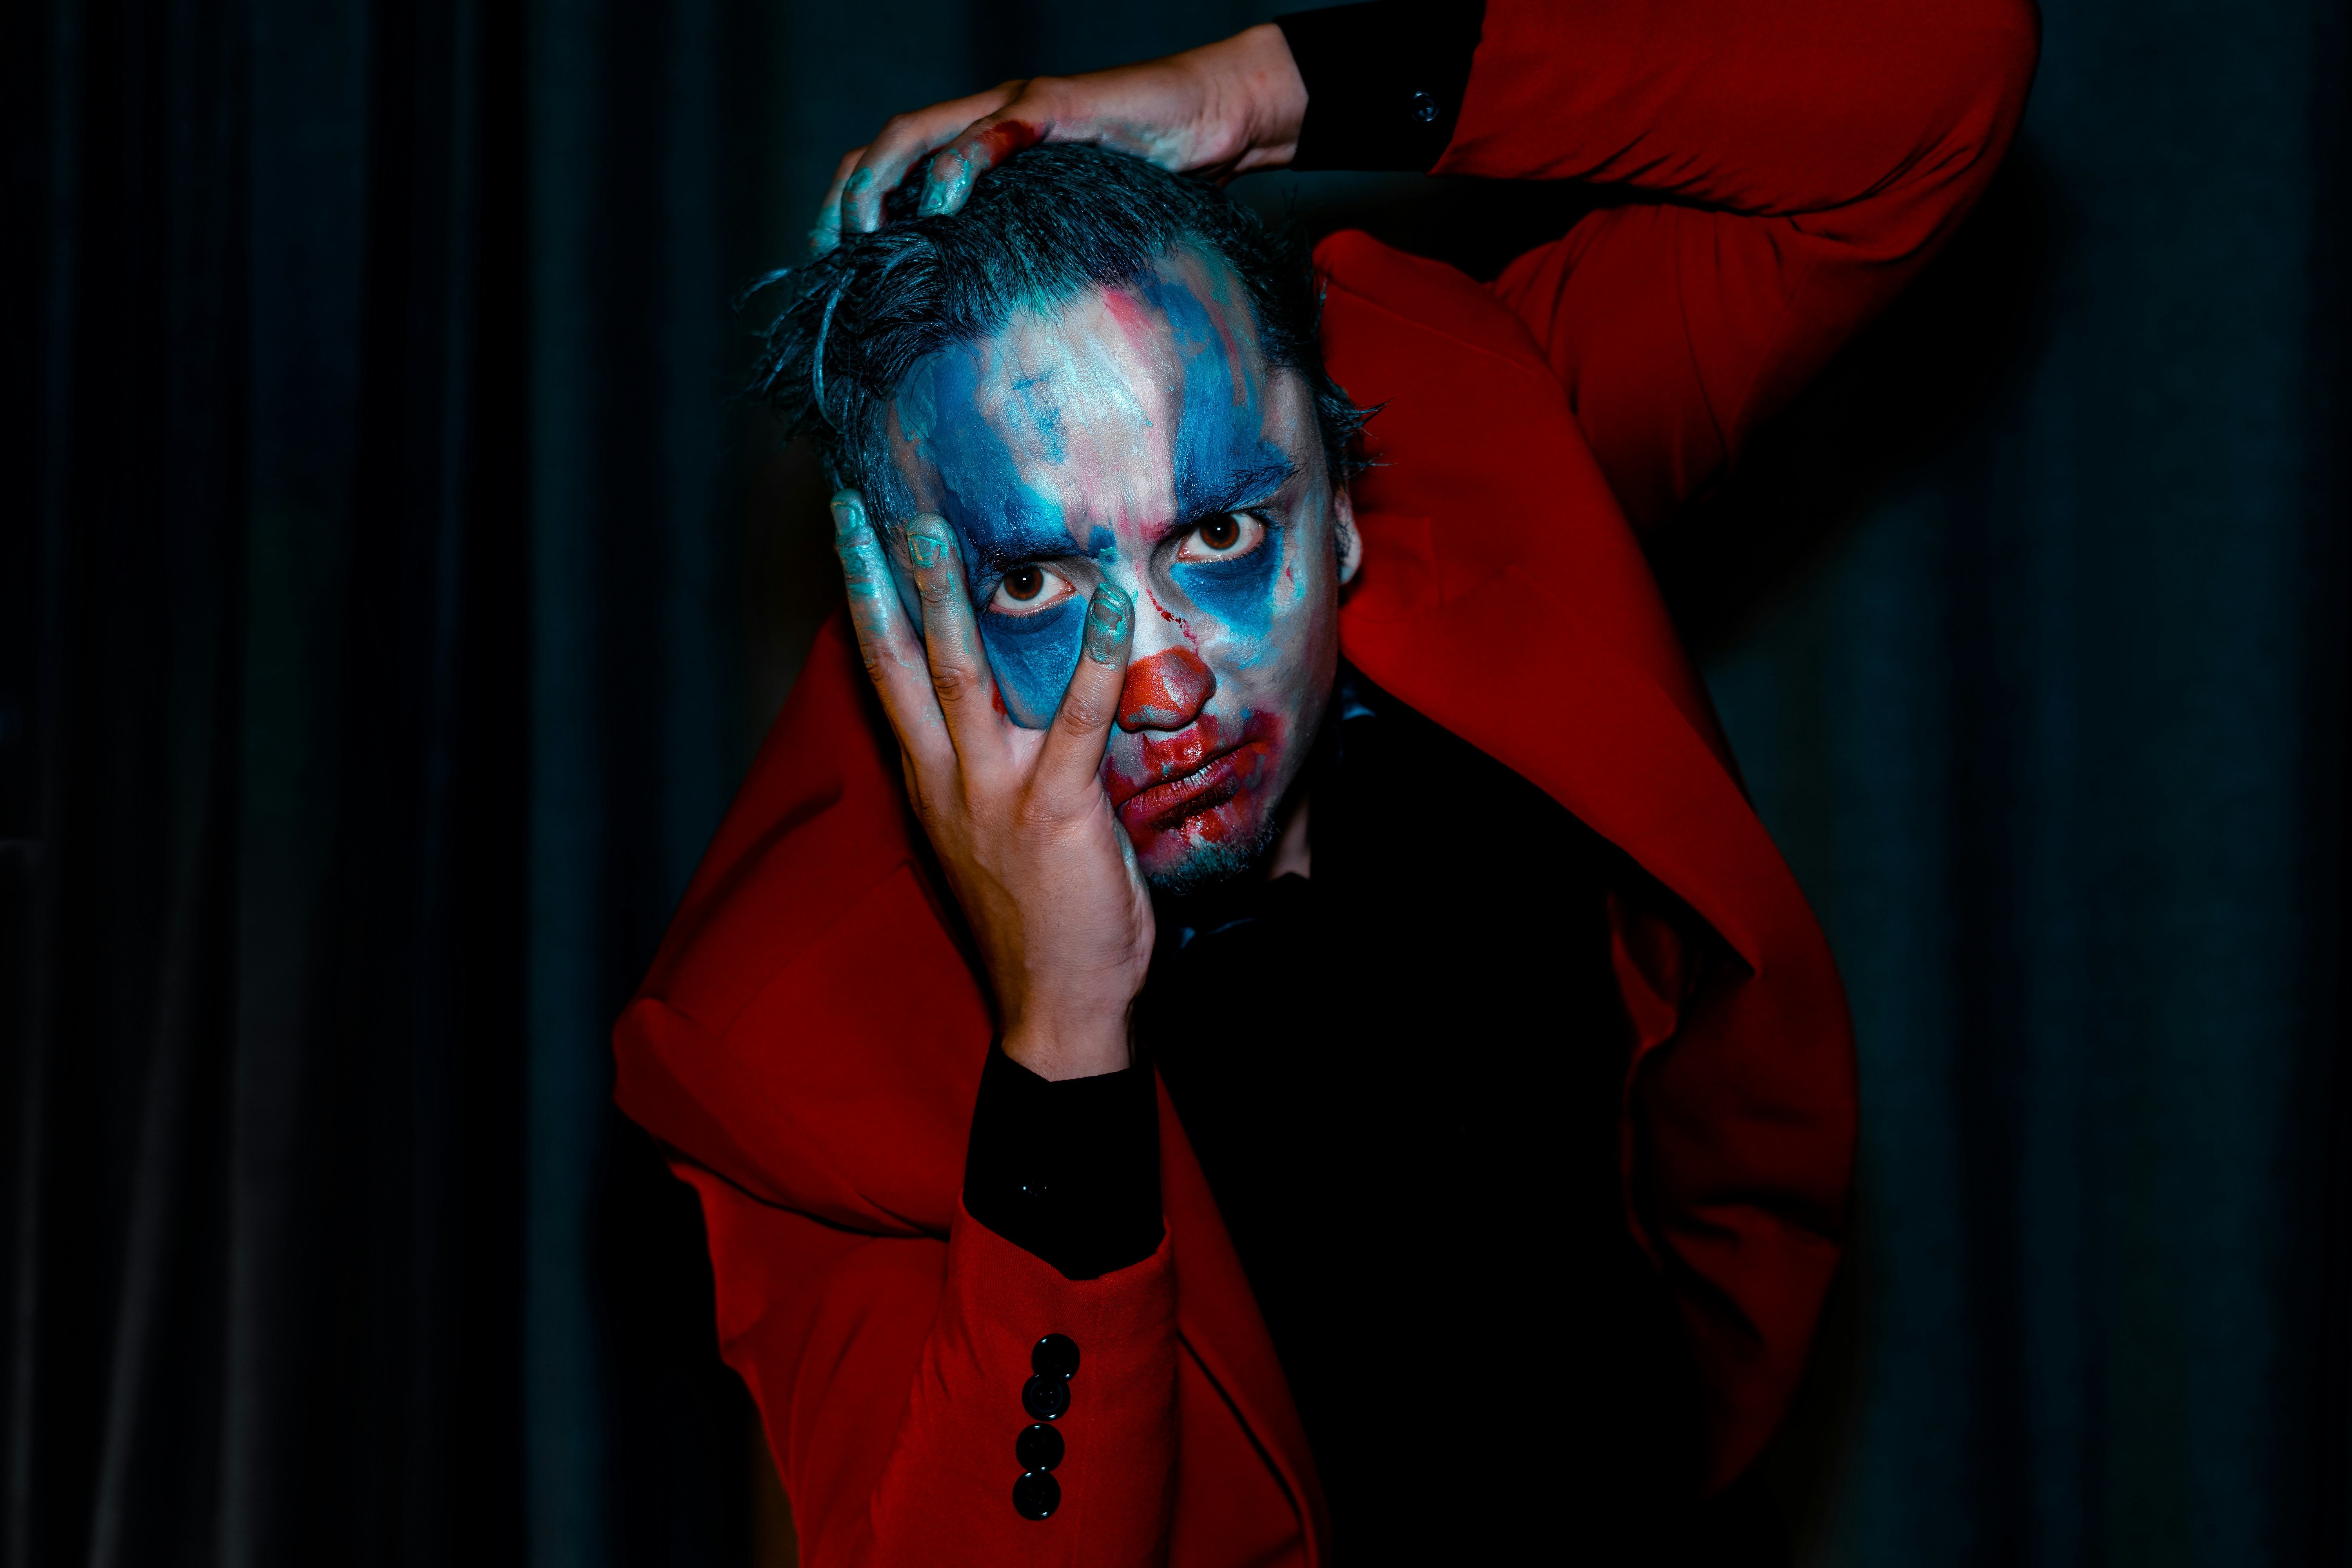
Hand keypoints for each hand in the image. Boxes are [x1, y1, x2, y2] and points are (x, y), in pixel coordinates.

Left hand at [809, 23, 1307, 252]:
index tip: (832, 275)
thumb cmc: (1151, 182)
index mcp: (980, 152)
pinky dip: (953, 169)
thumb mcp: (1072, 232)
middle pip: (882, 151)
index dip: (849, 216)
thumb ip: (1029, 261)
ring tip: (869, 239)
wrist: (1217, 118)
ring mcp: (1012, 109)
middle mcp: (984, 121)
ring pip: (915, 135)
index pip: (891, 172)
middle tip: (833, 263)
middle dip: (845, 206)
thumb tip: (997, 342)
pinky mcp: (1049, 108)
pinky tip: (938, 210)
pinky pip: (985, 134)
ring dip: (880, 187)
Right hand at [831, 491, 1153, 1080]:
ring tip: (935, 529)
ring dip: (946, 600)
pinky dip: (1095, 659)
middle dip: (874, 583)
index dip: (867, 608)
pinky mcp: (1054, 813)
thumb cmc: (1041, 924)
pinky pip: (1073, 722)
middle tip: (864, 508)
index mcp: (931, 785)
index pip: (887, 680)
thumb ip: (997, 774)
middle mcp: (947, 782)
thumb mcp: (998, 838)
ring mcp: (994, 796)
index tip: (851, 542)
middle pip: (896, 666)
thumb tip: (1019, 712)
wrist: (1059, 1013)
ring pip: (957, 679)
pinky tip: (1114, 604)